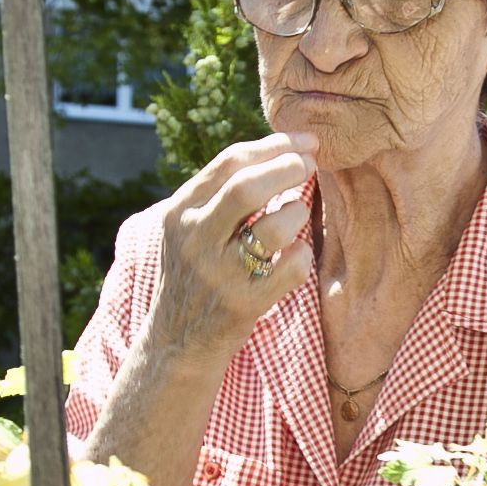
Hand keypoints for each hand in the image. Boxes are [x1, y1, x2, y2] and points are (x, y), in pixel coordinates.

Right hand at [146, 132, 319, 362]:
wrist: (175, 343)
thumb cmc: (195, 275)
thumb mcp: (190, 230)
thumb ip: (220, 195)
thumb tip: (279, 152)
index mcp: (180, 211)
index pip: (229, 162)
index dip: (274, 145)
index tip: (305, 142)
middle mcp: (195, 238)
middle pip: (247, 187)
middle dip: (288, 167)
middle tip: (311, 164)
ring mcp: (218, 273)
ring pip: (273, 227)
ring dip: (297, 212)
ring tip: (298, 213)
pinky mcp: (242, 304)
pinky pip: (289, 268)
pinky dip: (302, 255)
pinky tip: (297, 254)